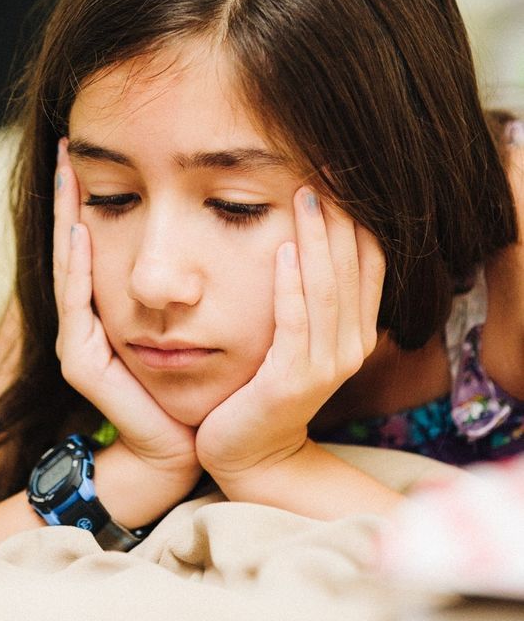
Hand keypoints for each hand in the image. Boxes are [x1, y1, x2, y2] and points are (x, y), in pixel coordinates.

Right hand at [53, 139, 198, 481]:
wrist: (183, 446)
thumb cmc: (198, 385)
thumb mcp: (195, 319)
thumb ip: (195, 280)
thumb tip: (226, 228)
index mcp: (110, 307)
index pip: (96, 240)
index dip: (92, 196)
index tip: (90, 150)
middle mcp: (87, 319)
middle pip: (72, 245)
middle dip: (68, 196)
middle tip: (65, 147)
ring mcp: (78, 340)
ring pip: (69, 266)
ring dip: (65, 219)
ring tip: (66, 174)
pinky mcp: (81, 362)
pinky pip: (77, 304)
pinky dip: (77, 266)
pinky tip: (81, 228)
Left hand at [195, 187, 384, 485]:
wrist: (250, 452)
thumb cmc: (264, 387)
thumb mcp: (296, 338)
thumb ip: (309, 298)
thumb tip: (303, 238)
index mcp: (355, 331)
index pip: (370, 263)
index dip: (359, 218)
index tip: (340, 174)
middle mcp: (350, 346)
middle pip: (352, 267)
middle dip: (340, 216)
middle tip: (325, 168)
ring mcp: (326, 365)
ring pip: (328, 288)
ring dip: (317, 239)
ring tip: (306, 196)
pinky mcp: (292, 379)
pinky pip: (295, 322)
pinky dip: (291, 284)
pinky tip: (282, 250)